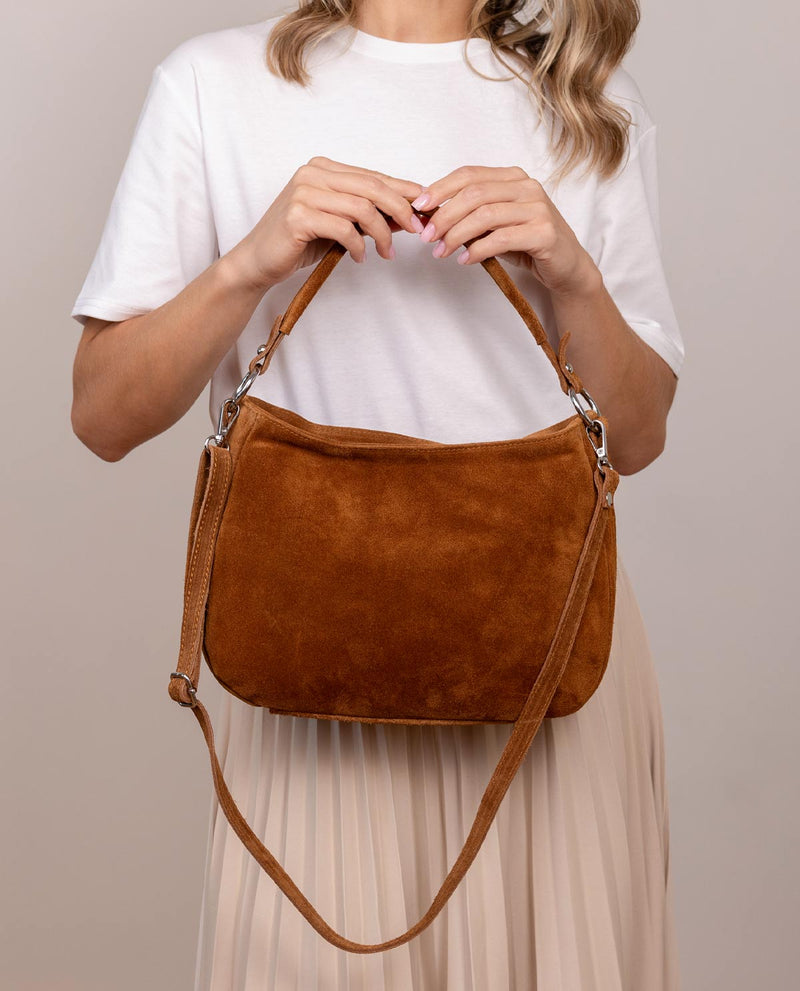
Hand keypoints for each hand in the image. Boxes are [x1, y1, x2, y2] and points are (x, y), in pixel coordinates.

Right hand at [229, 156, 425, 289]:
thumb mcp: (339, 224)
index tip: (424, 210)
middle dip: (401, 210)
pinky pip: (344, 228)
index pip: (373, 176)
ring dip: (382, 234)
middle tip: (416, 230)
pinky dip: (359, 246)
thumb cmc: (299, 242)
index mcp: (323, 168)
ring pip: (362, 208)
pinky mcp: (298, 216)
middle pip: (372, 187)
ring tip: (386, 253)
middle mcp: (313, 173)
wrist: (259, 260)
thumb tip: (407, 216)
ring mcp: (304, 192)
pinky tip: (361, 257)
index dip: (403, 192)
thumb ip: (367, 215)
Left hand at [410, 165, 600, 297]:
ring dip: (456, 235)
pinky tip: (465, 260)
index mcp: (513, 178)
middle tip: (428, 236)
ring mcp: (538, 208)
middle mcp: (527, 187)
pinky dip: (477, 251)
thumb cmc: (527, 243)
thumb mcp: (496, 225)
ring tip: (441, 251)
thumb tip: (433, 217)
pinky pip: (501, 239)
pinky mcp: (544, 233)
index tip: (420, 206)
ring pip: (485, 215)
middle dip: (445, 215)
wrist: (566, 266)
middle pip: (474, 194)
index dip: (441, 188)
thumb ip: (472, 216)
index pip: (470, 174)